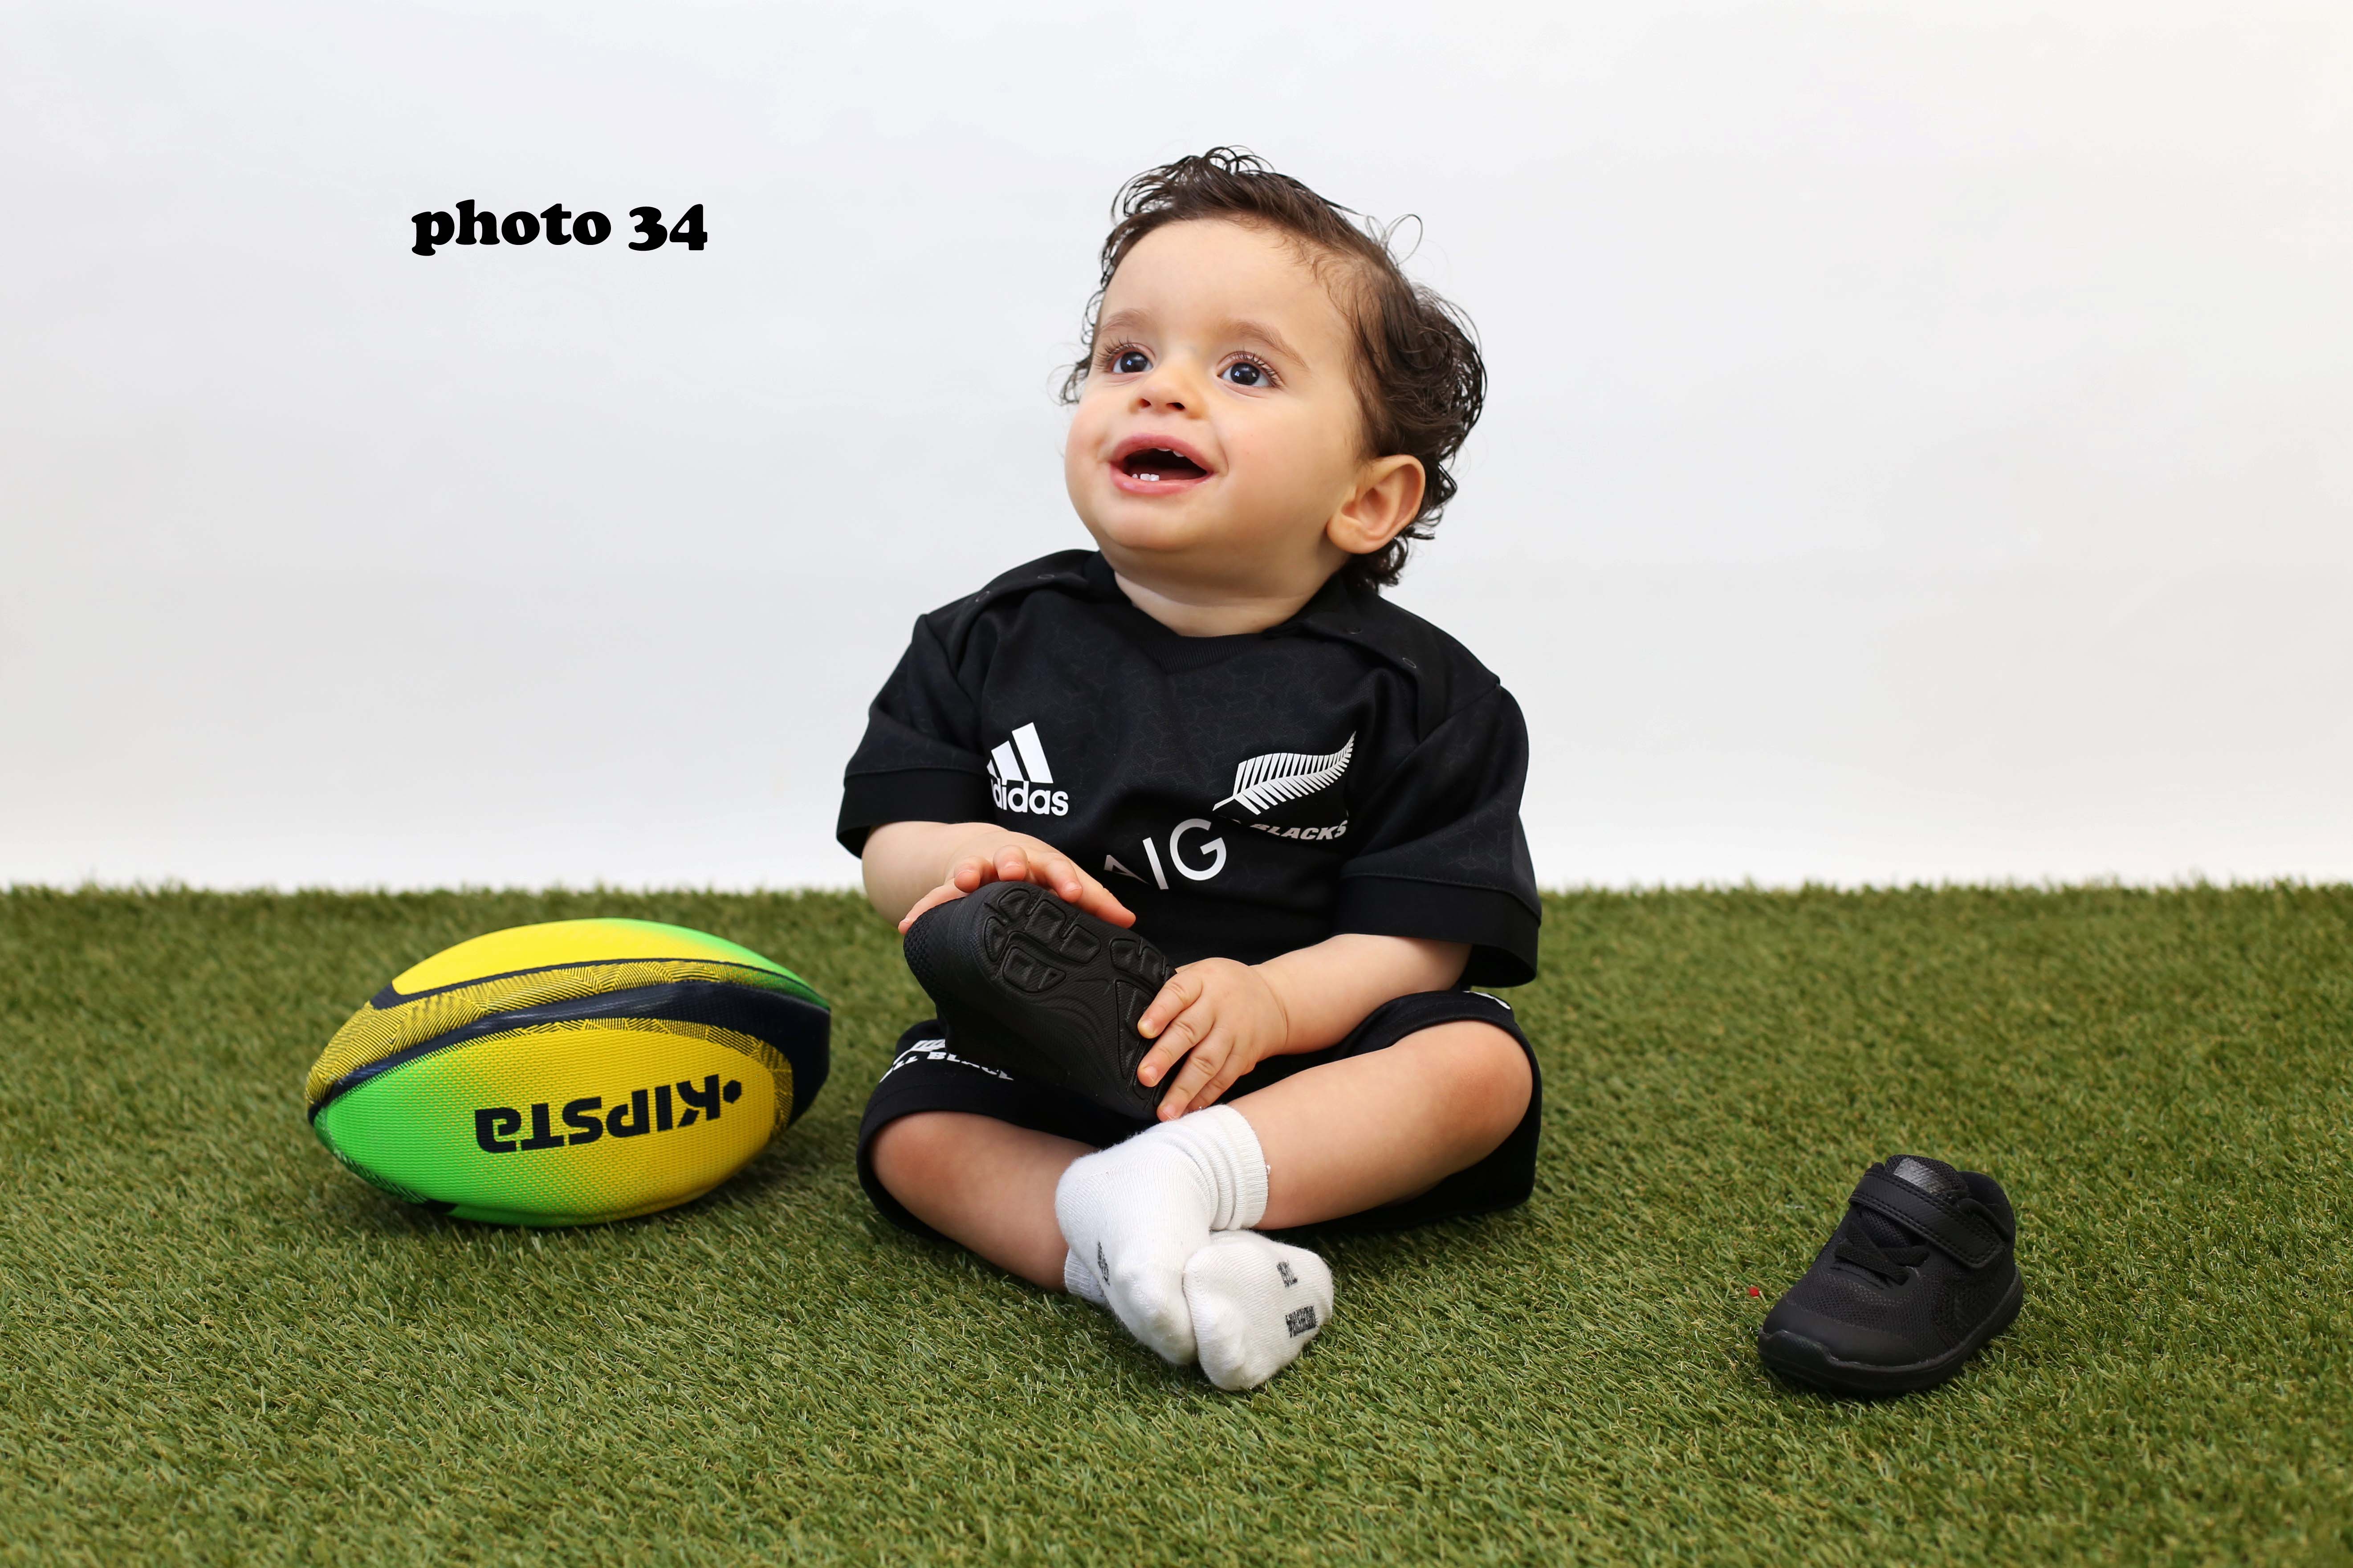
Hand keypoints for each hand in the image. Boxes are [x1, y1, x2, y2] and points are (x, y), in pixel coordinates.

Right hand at [895, 829, 1135, 932]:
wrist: (989, 853)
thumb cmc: (1036, 873)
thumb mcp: (1063, 880)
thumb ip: (1094, 901)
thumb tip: (1129, 923)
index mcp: (1040, 862)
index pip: (1057, 867)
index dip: (1065, 879)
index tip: (1071, 892)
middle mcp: (1008, 861)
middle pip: (1011, 857)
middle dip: (1011, 862)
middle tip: (1010, 870)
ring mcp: (977, 872)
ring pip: (972, 869)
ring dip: (967, 874)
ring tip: (961, 882)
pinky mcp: (951, 886)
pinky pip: (934, 897)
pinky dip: (923, 909)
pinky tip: (908, 926)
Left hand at [1134, 959, 1291, 1120]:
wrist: (1274, 999)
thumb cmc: (1222, 987)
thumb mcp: (1199, 974)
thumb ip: (1172, 992)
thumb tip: (1129, 1012)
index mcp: (1201, 982)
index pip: (1178, 992)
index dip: (1160, 1011)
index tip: (1143, 1030)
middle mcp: (1218, 1007)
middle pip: (1190, 1031)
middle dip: (1166, 1056)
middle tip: (1146, 1077)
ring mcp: (1234, 1033)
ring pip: (1208, 1062)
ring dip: (1185, 1088)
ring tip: (1166, 1110)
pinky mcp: (1244, 1056)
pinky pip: (1224, 1078)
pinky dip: (1206, 1096)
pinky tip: (1189, 1111)